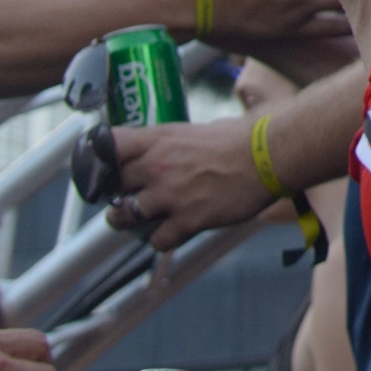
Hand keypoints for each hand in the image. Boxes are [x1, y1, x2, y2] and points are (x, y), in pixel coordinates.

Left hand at [105, 114, 272, 248]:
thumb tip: (171, 151)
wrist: (269, 155)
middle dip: (119, 195)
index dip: (101, 162)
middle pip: (113, 188)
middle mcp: (156, 167)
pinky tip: (174, 231)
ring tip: (150, 218)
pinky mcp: (187, 220)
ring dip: (137, 220)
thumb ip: (174, 144)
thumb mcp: (197, 130)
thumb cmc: (241, 138)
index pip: (107, 147)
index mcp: (157, 139)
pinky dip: (163, 240)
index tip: (106, 171)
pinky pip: (157, 241)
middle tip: (131, 198)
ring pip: (127, 217)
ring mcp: (169, 195)